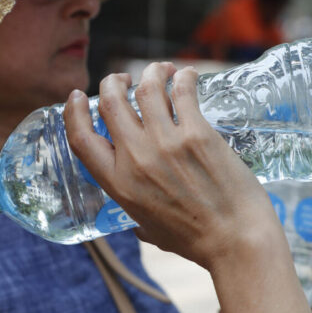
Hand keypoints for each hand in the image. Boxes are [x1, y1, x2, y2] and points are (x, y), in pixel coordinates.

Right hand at [64, 64, 284, 269]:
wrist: (236, 241)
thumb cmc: (196, 241)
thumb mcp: (150, 231)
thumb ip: (137, 219)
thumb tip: (137, 223)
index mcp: (118, 184)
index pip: (81, 138)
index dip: (74, 112)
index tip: (79, 97)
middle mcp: (135, 159)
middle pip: (111, 103)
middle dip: (114, 82)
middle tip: (124, 80)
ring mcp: (166, 144)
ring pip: (146, 89)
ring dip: (151, 72)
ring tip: (160, 71)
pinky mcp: (197, 134)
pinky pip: (182, 92)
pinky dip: (183, 77)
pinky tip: (187, 75)